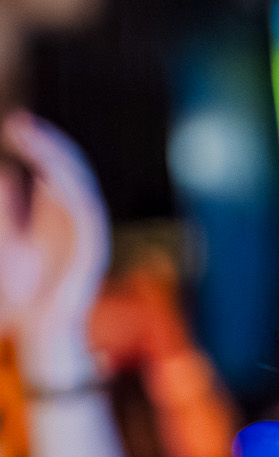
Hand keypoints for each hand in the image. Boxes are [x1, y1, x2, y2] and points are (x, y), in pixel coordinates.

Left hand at [0, 112, 109, 388]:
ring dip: (56, 159)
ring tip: (32, 140)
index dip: (40, 144)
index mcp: (61, 215)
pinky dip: (69, 190)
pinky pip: (85, 212)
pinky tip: (46, 172)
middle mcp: (79, 220)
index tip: (15, 126)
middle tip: (19, 124)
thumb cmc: (21, 292)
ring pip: (80, 185)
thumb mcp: (6, 239)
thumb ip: (8, 209)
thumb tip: (6, 173)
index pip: (57, 167)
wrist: (35, 331)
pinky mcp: (92, 250)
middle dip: (48, 144)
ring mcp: (89, 234)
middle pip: (71, 169)